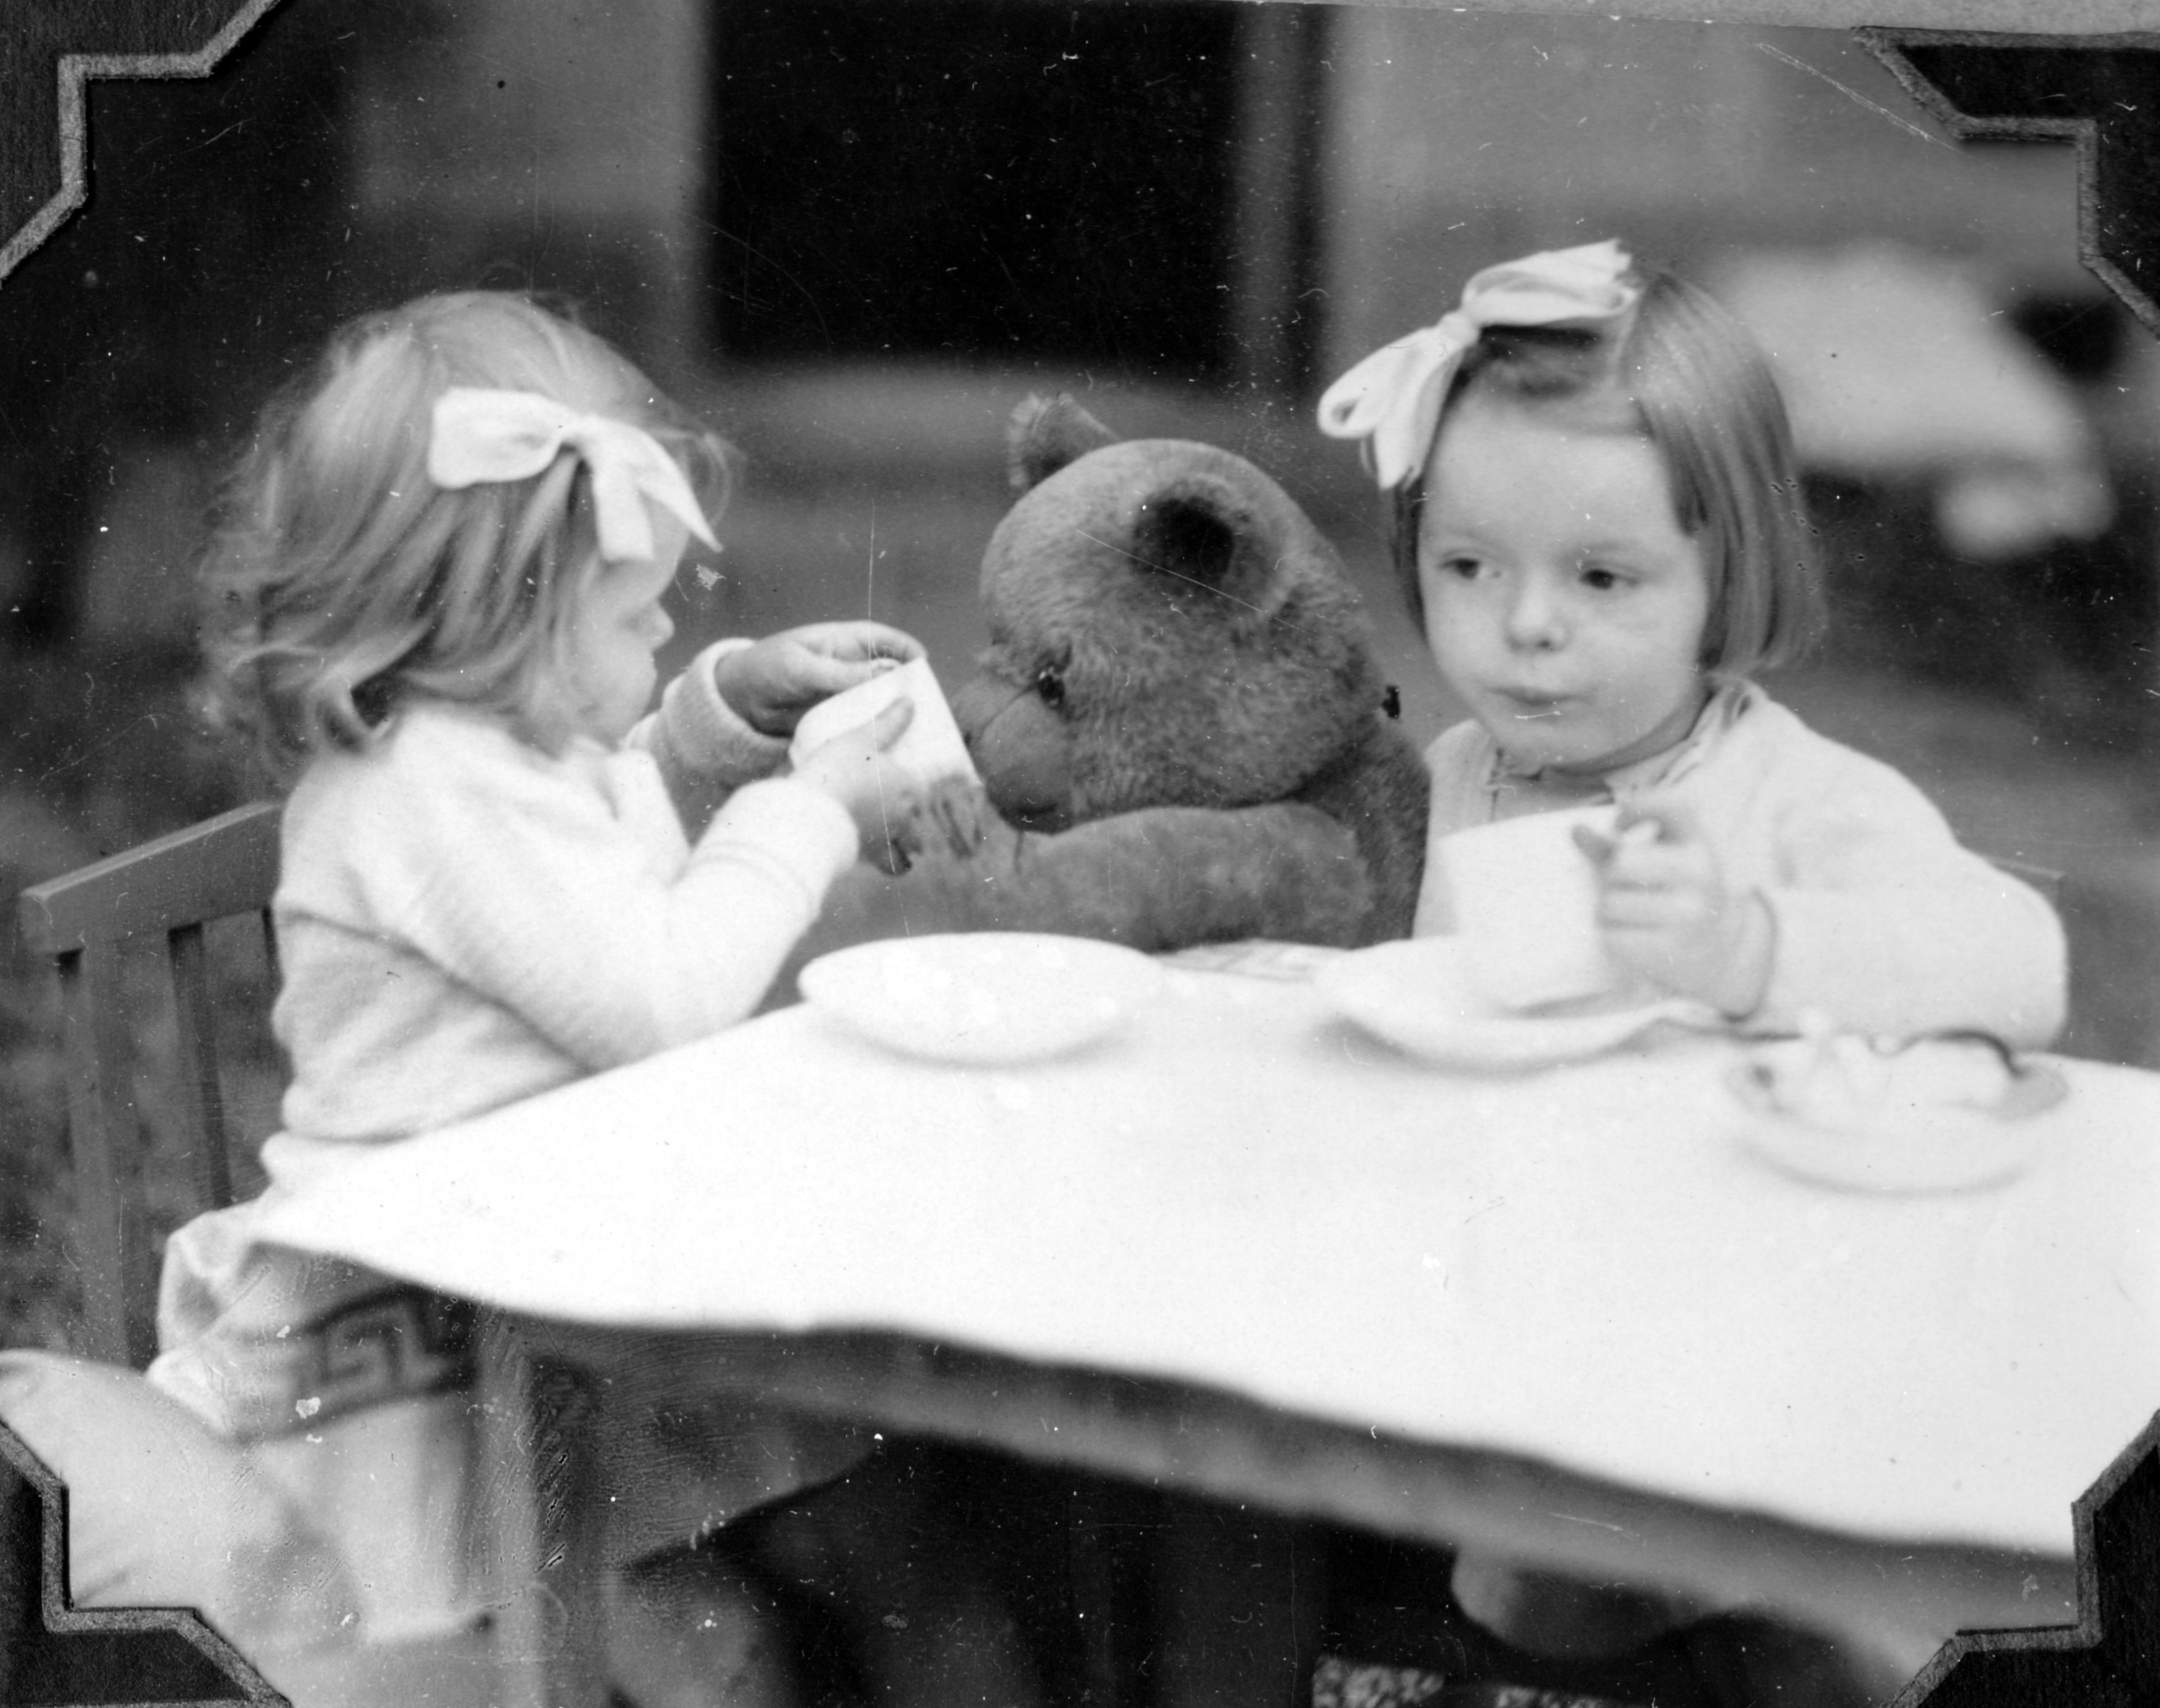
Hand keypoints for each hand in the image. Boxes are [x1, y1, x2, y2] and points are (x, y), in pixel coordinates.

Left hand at [714, 622, 924, 736]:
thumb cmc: (767, 668)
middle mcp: (853, 667)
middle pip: (893, 674)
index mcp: (846, 641)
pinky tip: (889, 746)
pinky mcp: (840, 717)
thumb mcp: (802, 667)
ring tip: (917, 733)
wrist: (740, 701)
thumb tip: (883, 673)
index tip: (925, 667)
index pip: (887, 640)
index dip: (909, 650)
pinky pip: (864, 722)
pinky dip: (877, 731)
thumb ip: (840, 672)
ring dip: (897, 714)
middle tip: (929, 709)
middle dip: (910, 688)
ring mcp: (848, 693)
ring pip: (882, 702)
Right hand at [792, 697, 921, 868]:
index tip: (921, 787)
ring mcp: (888, 839)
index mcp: (910, 787)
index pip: (927, 788)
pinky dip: (889, 862)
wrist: (810, 814)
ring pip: (909, 846)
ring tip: (897, 838)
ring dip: (907, 845)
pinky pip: (889, 864)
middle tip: (906, 814)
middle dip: (920, 822)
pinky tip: (879, 857)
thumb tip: (910, 702)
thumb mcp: (862, 738)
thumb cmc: (838, 770)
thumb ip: (889, 722)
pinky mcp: (869, 857)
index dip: (925, 788)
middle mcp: (906, 816)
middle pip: (922, 821)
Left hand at [1574, 799, 1770, 1015]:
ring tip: (1631, 913)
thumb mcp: (1658, 860)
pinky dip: (1613, 935)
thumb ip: (1615, 845)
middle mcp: (1700, 875)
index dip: (1635, 808)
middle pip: (1621, 862)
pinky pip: (1611, 935)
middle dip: (1611, 875)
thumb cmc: (1676, 894)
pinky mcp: (1671, 948)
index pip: (1672, 805)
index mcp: (1699, 845)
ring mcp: (1689, 914)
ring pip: (1609, 903)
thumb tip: (1576, 830)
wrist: (1719, 950)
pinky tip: (1635, 935)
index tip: (1618, 825)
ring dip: (1608, 909)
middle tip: (1627, 886)